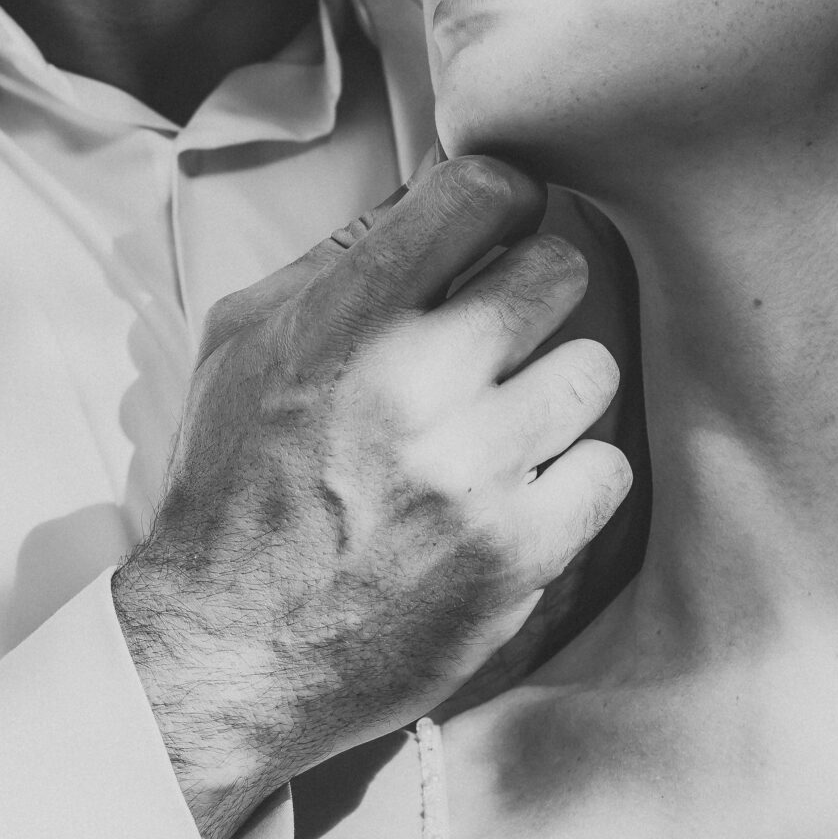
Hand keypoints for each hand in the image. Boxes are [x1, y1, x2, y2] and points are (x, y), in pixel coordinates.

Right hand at [113, 157, 631, 838]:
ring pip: (591, 370)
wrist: (229, 647)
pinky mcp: (517, 552)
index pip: (480, 191)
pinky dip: (573, 479)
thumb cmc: (232, 487)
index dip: (502, 199)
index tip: (497, 231)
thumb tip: (432, 191)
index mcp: (343, 319)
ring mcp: (474, 471)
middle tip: (505, 332)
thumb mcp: (243, 343)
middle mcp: (414, 384)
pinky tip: (522, 490)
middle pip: (559, 269)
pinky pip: (608, 469)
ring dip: (555, 390)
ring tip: (507, 421)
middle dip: (535, 293)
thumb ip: (336, 261)